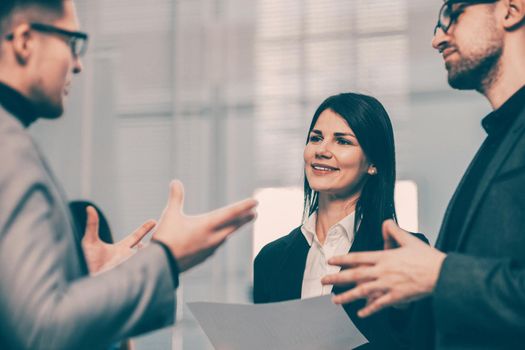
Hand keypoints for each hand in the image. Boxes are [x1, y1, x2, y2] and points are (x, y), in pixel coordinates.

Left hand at [82, 206, 155, 273]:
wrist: (84, 279)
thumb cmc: (86, 262)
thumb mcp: (89, 242)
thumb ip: (92, 225)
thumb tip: (89, 208)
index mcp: (121, 249)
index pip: (136, 236)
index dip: (145, 228)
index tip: (154, 221)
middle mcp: (127, 258)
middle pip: (146, 248)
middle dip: (155, 242)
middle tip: (164, 234)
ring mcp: (130, 267)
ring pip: (146, 260)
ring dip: (152, 255)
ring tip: (161, 247)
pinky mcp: (130, 277)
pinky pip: (143, 271)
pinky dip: (149, 266)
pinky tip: (154, 262)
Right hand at [153, 180, 256, 271]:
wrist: (160, 266)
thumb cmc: (165, 238)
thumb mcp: (170, 215)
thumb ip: (176, 198)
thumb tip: (175, 182)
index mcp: (207, 225)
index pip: (231, 213)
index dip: (244, 206)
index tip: (255, 202)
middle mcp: (212, 238)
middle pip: (233, 226)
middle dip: (244, 218)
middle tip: (254, 213)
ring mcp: (209, 250)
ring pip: (225, 236)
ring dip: (233, 229)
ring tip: (238, 224)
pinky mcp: (203, 258)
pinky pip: (216, 246)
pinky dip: (221, 238)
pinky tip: (219, 239)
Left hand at [321, 219, 445, 317]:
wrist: (442, 274)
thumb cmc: (427, 258)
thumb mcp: (409, 239)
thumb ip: (395, 231)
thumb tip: (386, 223)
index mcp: (384, 257)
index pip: (358, 257)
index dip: (342, 260)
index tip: (331, 261)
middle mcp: (382, 271)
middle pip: (354, 275)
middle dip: (336, 278)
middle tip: (324, 281)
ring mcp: (388, 285)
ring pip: (362, 291)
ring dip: (347, 297)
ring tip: (335, 301)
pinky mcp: (396, 297)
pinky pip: (379, 304)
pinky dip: (369, 309)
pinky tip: (360, 313)